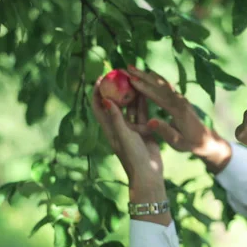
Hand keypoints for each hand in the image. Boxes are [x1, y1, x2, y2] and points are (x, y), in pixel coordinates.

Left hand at [91, 77, 170, 224]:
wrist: (149, 173)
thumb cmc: (133, 156)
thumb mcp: (123, 135)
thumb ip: (116, 117)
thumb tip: (105, 98)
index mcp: (109, 128)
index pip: (98, 107)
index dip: (97, 92)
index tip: (101, 78)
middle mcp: (118, 126)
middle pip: (113, 103)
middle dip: (114, 88)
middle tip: (117, 73)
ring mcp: (131, 128)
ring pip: (129, 106)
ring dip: (130, 93)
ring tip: (131, 78)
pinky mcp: (144, 129)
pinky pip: (142, 112)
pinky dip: (142, 102)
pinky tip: (145, 90)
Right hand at [126, 66, 231, 173]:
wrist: (206, 140)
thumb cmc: (190, 143)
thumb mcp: (178, 142)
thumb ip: (165, 131)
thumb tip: (150, 121)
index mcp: (178, 111)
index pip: (159, 96)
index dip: (145, 88)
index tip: (131, 80)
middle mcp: (180, 101)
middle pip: (160, 85)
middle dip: (143, 76)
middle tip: (128, 68)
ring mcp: (181, 98)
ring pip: (162, 83)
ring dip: (147, 75)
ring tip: (133, 68)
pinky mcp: (180, 98)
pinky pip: (166, 86)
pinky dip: (155, 79)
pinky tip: (147, 74)